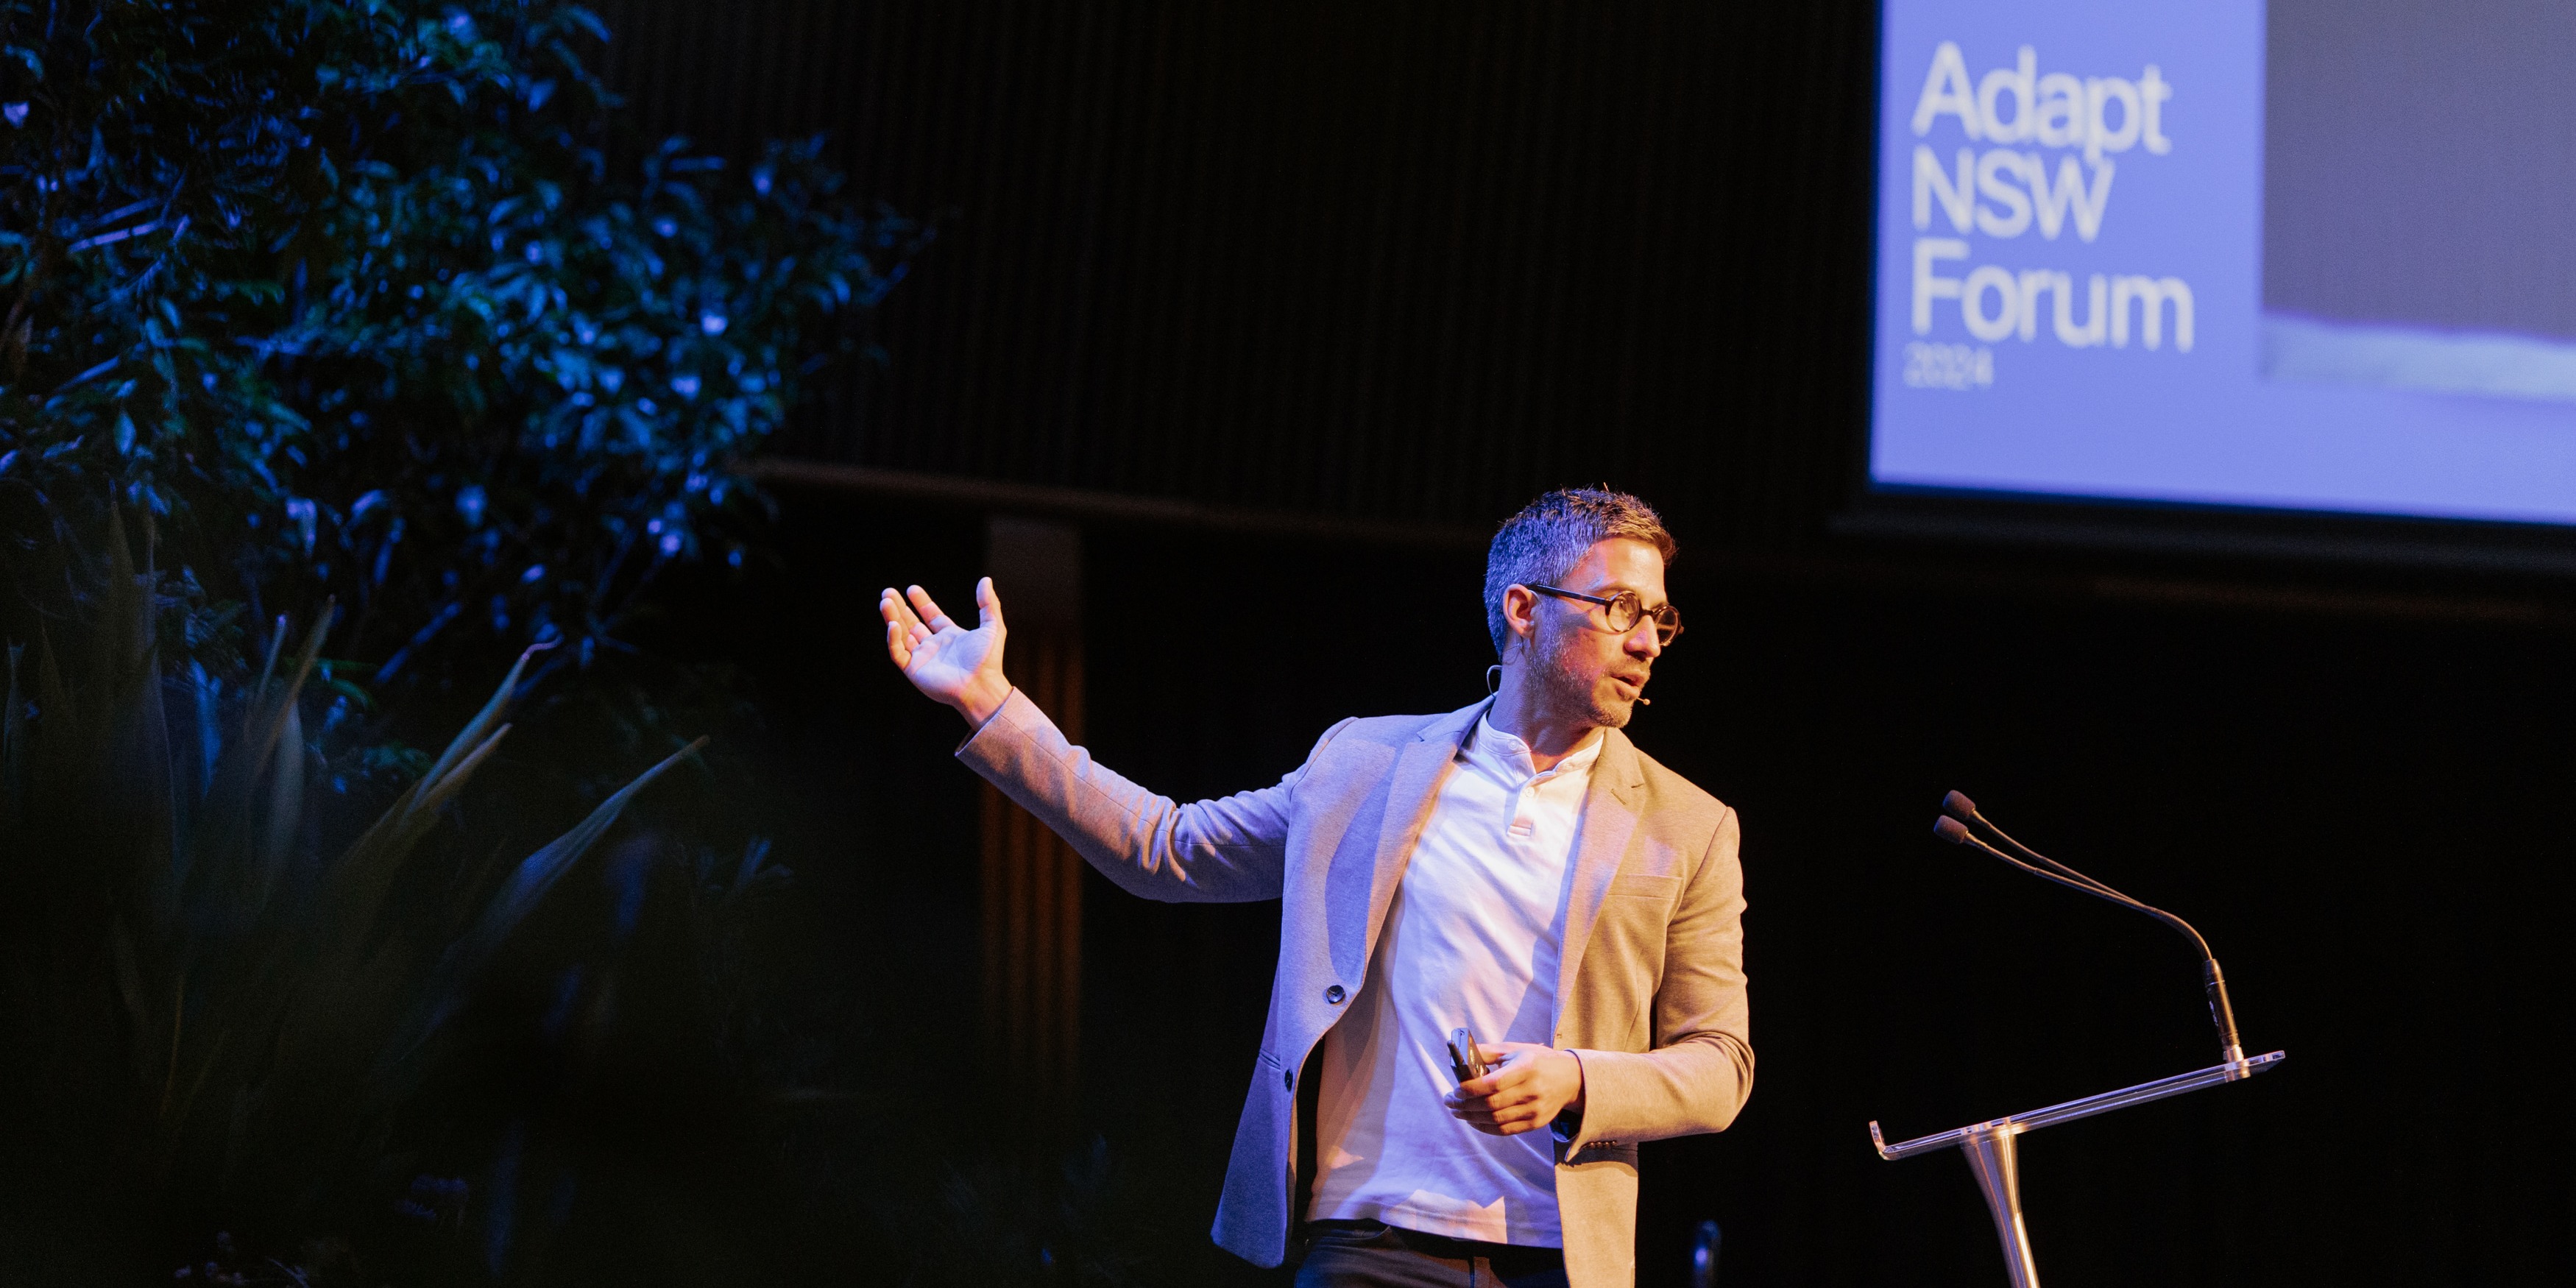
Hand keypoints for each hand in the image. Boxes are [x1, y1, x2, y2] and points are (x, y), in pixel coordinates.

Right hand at [879, 578, 1012, 726]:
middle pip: (911, 623)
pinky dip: (893, 638)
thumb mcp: (992, 626)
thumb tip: (985, 580)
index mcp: (950, 637)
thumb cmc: (988, 660)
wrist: (981, 686)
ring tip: (885, 601)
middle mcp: (934, 647)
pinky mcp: (914, 670)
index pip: (931, 616)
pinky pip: (898, 652)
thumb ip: (988, 603)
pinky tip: (893, 624)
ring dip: (892, 618)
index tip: (912, 589)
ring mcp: (923, 658)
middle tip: (888, 592)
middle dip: (899, 608)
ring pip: (901, 635)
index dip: (921, 602)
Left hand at [1444, 1042, 1584, 1136]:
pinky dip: (1485, 1128)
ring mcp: (1535, 1110)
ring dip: (1471, 1118)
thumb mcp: (1515, 1049)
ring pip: (1496, 1120)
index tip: (1455, 1091)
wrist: (1570, 1079)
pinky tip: (1474, 1121)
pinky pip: (1505, 1131)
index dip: (1470, 1090)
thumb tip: (1459, 1054)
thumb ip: (1488, 1052)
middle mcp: (1532, 1091)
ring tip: (1458, 1112)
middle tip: (1449, 1102)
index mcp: (1526, 1068)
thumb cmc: (1537, 1061)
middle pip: (1492, 1105)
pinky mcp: (1536, 1123)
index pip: (1493, 1084)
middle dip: (1465, 1105)